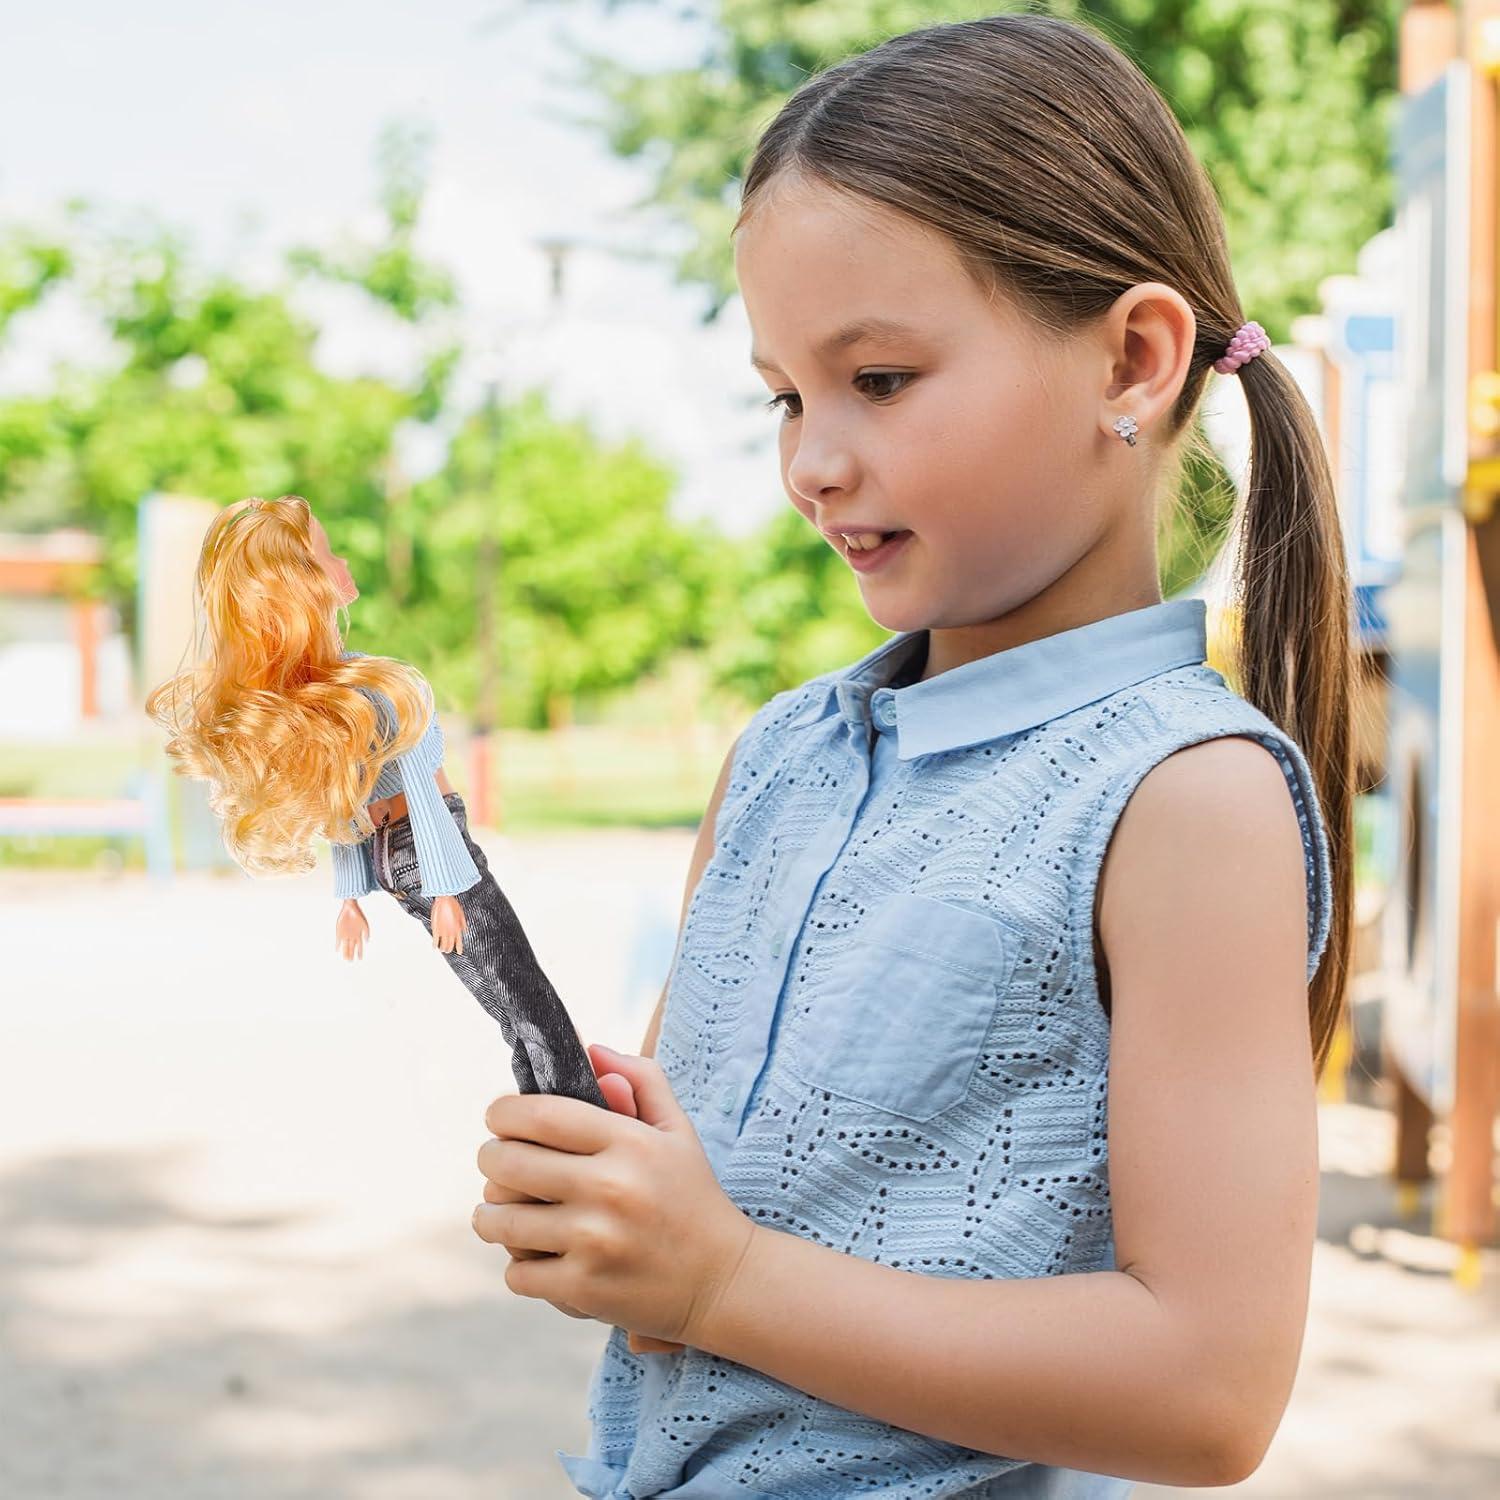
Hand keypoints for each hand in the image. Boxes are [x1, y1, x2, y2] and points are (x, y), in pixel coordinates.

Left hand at [335, 899, 368, 960]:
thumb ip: (366, 933)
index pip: (359, 947)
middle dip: (351, 954)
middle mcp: (352, 936)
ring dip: (345, 952)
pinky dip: (337, 945)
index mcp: (358, 935)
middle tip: (350, 961)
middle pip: (351, 948)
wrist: (350, 908)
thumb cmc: (359, 915)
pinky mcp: (339, 932)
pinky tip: (337, 950)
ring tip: (345, 958)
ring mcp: (345, 935)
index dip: (359, 953)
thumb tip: (367, 941)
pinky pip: (338, 941)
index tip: (359, 959)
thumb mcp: (365, 924)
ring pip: (345, 946)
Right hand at [430, 894, 466, 954]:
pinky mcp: (436, 929)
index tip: (459, 952)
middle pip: (450, 945)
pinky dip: (435, 945)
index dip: (459, 948)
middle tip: (448, 950)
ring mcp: (443, 931)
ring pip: (443, 945)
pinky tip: (434, 947)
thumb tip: (465, 931)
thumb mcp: (461, 914)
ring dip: (443, 948)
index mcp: (458, 928)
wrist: (444, 899)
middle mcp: (451, 932)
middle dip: (450, 949)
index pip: (459, 941)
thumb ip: (463, 924)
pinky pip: (435, 940)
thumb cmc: (453, 905)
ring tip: (442, 949)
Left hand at [472, 1046, 755, 1349]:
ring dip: (492, 1215)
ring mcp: (594, 1242)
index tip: (500, 1118)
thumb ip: (640, 1079)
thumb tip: (590, 1050)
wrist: (723, 1280)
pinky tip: (537, 1254)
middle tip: (498, 1162)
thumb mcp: (677, 1129)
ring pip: (500, 1222)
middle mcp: (609, 1188)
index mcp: (629, 1142)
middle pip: (506, 1163)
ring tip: (502, 1212)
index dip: (503, 1113)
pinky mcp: (584, 1290)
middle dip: (492, 1158)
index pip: (539, 1114)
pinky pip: (516, 1272)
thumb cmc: (693, 1196)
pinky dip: (519, 1264)